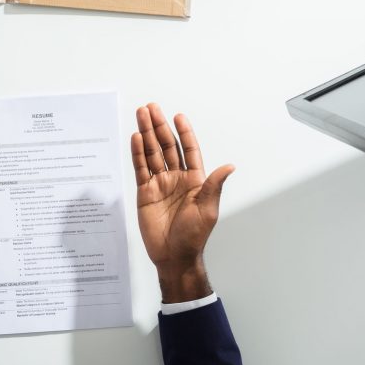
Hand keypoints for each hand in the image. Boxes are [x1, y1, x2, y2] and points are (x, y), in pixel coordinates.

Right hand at [131, 104, 234, 303]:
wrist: (173, 256)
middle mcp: (176, 178)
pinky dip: (137, 153)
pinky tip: (135, 138)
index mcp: (194, 180)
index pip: (188, 150)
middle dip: (159, 126)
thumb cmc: (193, 236)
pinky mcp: (144, 192)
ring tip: (141, 115)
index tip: (178, 116)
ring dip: (146, 134)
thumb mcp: (207, 210)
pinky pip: (140, 168)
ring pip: (152, 153)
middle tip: (152, 108)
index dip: (184, 133)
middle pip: (167, 146)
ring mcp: (159, 184)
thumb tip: (229, 166)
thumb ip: (214, 185)